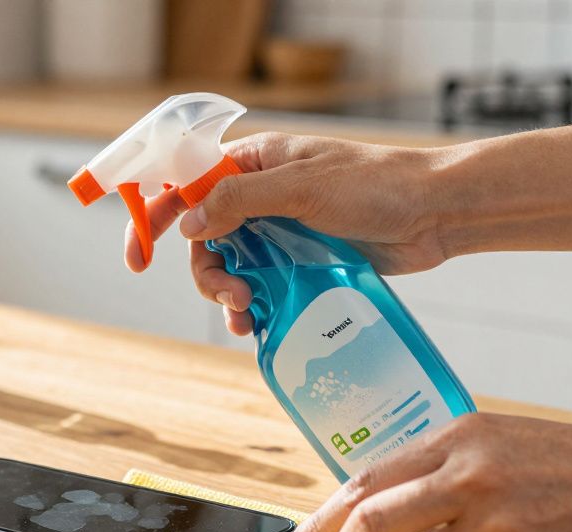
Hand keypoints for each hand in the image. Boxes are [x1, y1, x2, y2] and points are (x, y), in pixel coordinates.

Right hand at [123, 133, 451, 335]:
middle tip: (233, 298)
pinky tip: (259, 327)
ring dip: (228, 296)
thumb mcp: (301, 188)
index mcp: (252, 164)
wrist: (435, 213)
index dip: (153, 218)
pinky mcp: (301, 261)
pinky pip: (261, 287)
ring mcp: (280, 230)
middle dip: (207, 273)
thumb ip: (238, 202)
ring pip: (229, 268)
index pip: (184, 186)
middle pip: (202, 239)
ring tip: (249, 316)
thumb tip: (186, 224)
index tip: (137, 257)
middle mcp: (259, 196)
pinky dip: (254, 309)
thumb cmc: (375, 186)